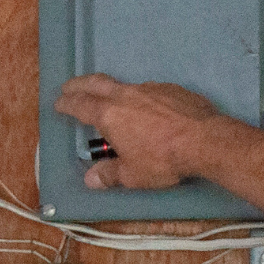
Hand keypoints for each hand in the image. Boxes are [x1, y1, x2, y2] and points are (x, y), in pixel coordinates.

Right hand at [54, 75, 225, 189]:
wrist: (204, 140)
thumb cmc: (163, 159)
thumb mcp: (132, 175)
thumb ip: (109, 175)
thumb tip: (91, 180)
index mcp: (110, 114)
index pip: (80, 105)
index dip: (67, 103)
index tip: (59, 102)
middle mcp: (126, 95)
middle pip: (96, 83)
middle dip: (80, 84)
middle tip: (70, 86)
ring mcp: (150, 88)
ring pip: (125, 86)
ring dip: (113, 92)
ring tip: (112, 102)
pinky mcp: (172, 89)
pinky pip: (150, 91)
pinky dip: (141, 98)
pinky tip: (148, 110)